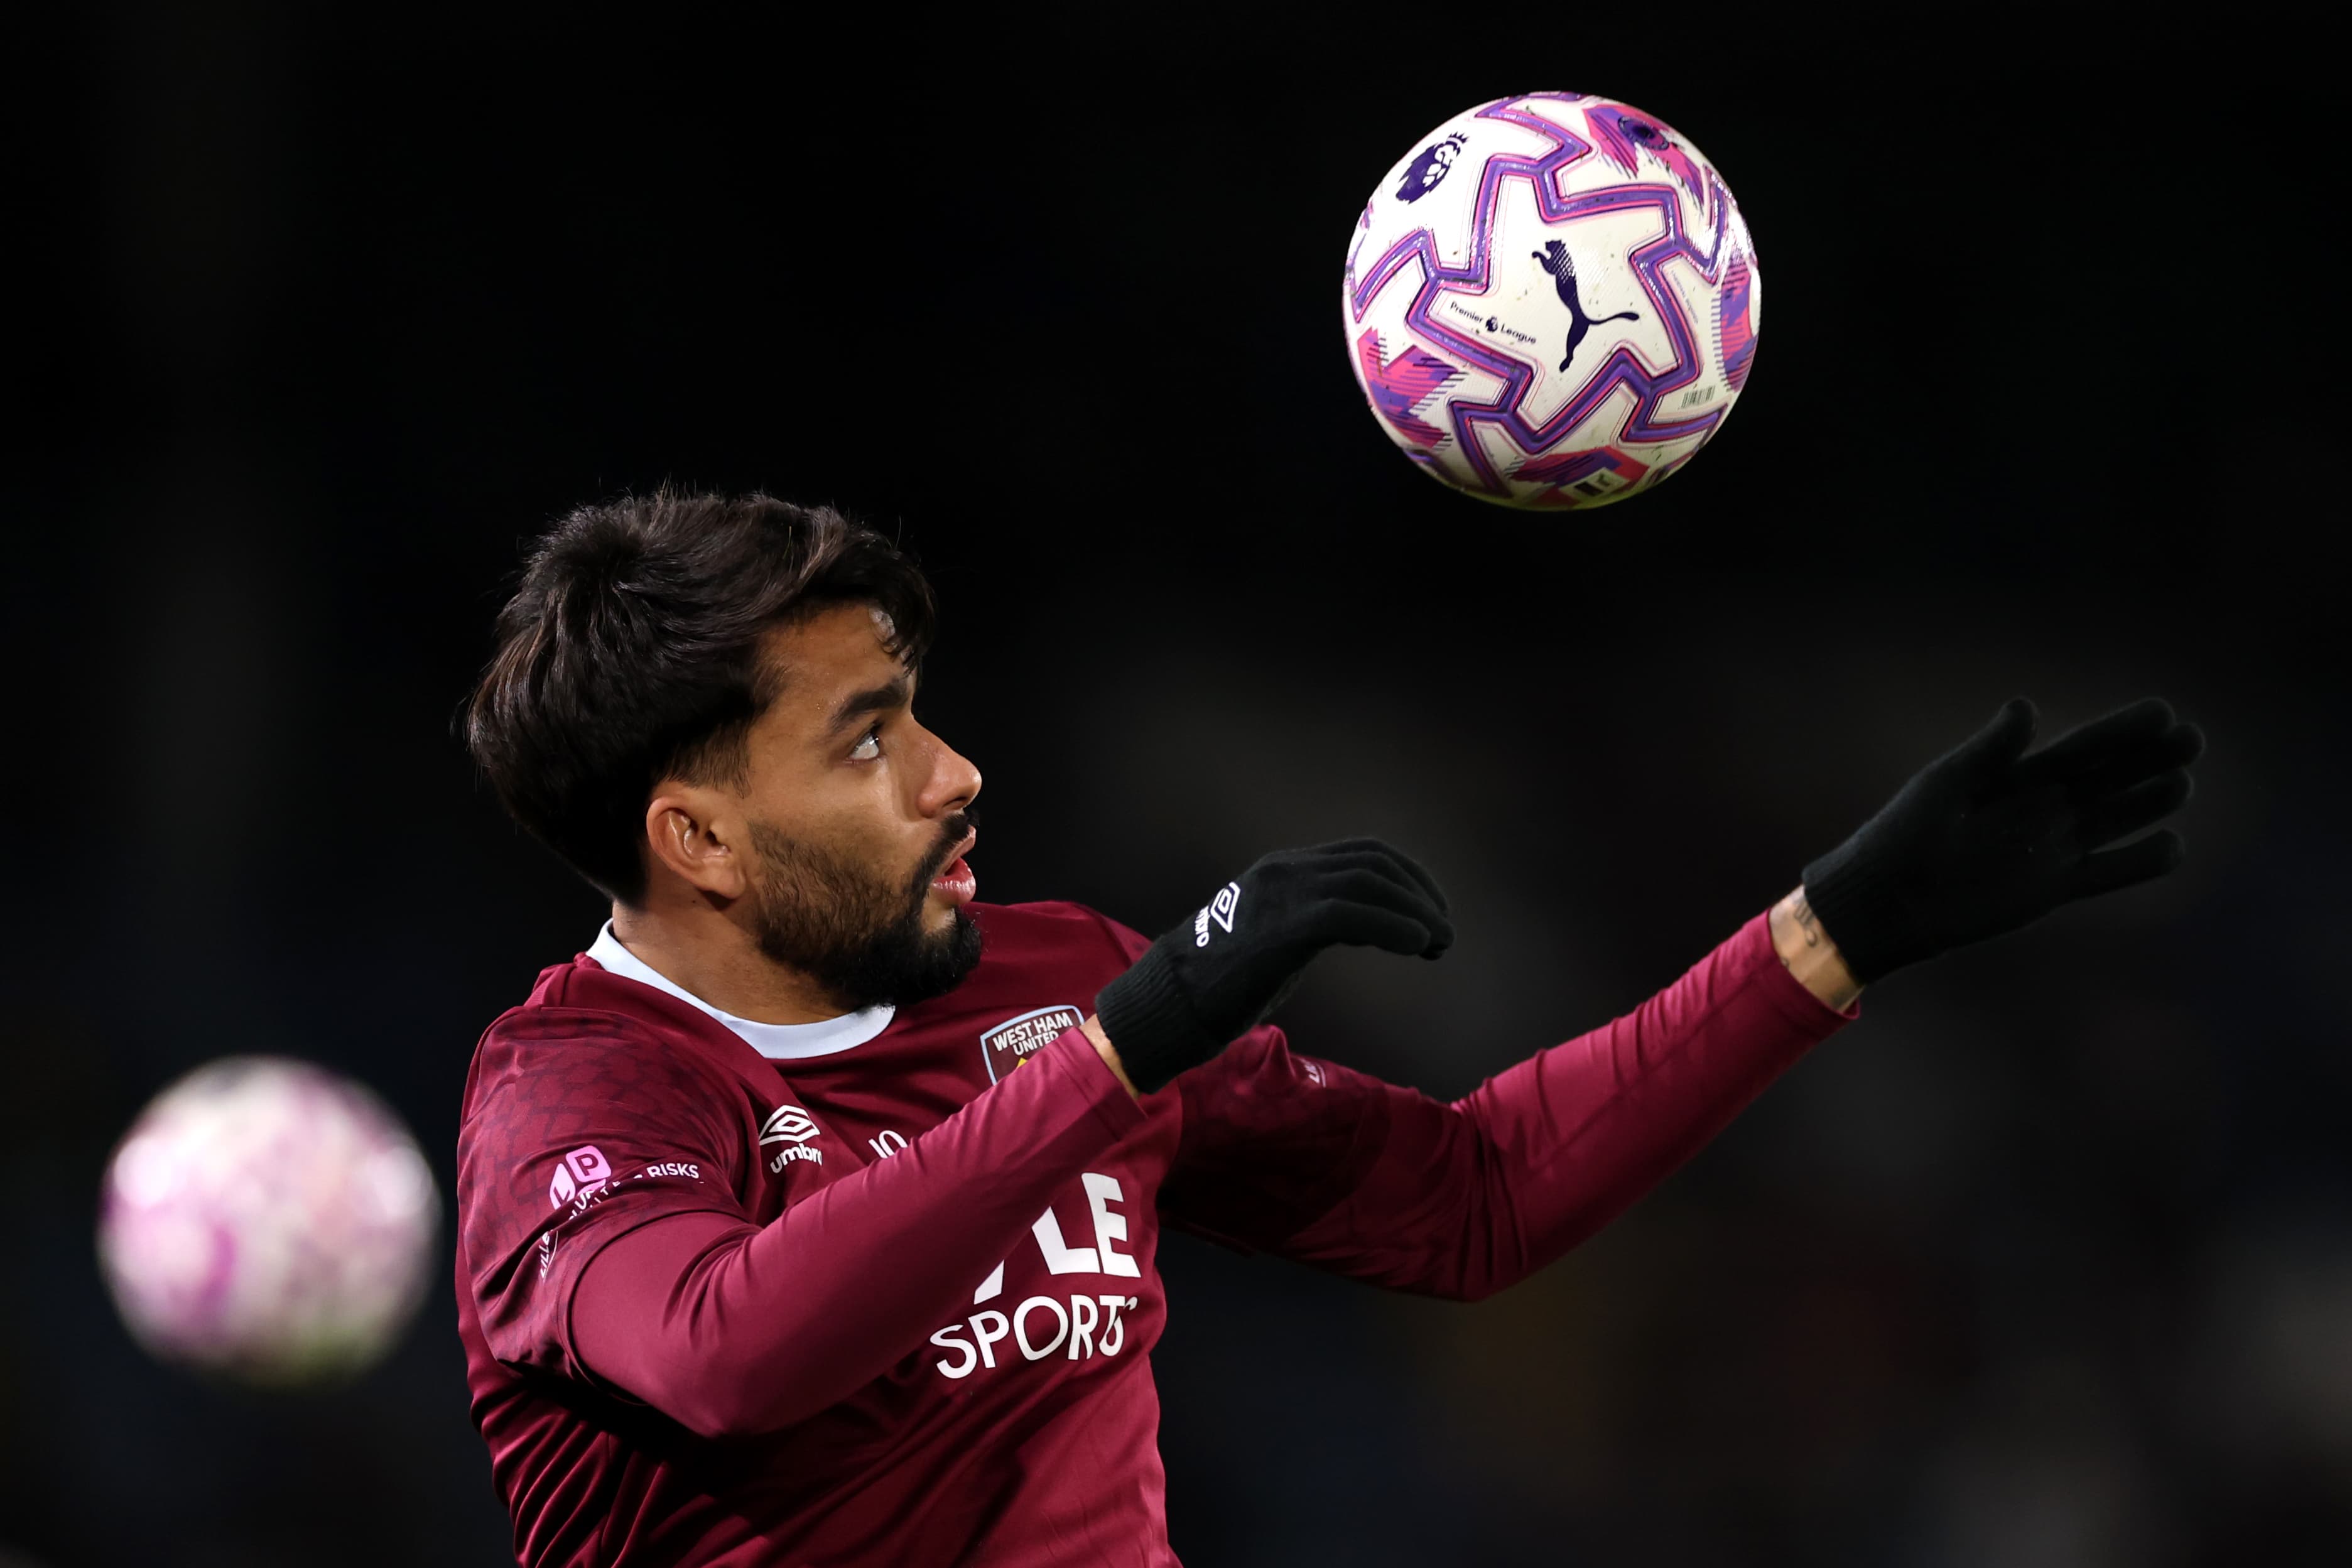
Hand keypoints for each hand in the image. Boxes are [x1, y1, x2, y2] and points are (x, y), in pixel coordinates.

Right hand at [1094, 839, 1452, 1092]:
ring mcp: (1283, 894)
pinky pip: (1351, 914)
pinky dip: (1393, 926)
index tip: (1430, 915)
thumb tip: (1363, 928)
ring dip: (1415, 912)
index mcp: (1285, 869)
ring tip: (1440, 943)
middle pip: (1374, 863)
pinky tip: (1416, 946)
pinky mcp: (1282, 927)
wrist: (1170, 1003)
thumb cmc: (1219, 983)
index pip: (1364, 855)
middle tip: (1444, 932)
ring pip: (1369, 884)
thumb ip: (1314, 923)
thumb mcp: (1276, 939)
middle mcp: (1287, 870)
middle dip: (1419, 894)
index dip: (1408, 880)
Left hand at [1801, 698, 2203, 983]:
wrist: (1889, 899)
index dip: (2122, 730)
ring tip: (2184, 782)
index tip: (2163, 711)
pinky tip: (2175, 847)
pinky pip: (2107, 873)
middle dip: (2149, 758)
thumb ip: (1990, 750)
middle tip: (2193, 738)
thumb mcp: (1946, 784)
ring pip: (2114, 819)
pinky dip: (2139, 862)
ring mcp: (2052, 847)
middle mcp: (2043, 807)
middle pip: (2109, 777)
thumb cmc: (1905, 834)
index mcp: (2018, 774)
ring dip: (2149, 802)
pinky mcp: (2053, 887)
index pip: (2082, 747)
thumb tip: (2027, 706)